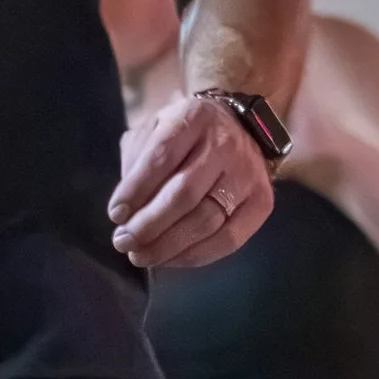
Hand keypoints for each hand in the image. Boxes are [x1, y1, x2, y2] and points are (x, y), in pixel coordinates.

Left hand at [109, 96, 274, 268]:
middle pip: (184, 194)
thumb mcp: (156, 129)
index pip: (161, 157)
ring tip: (141, 256)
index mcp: (194, 118)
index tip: (116, 215)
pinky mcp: (262, 202)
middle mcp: (225, 145)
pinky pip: (229, 240)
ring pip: (206, 221)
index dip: (135, 190)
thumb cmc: (186, 135)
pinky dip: (195, 256)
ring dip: (168, 246)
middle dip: (148, 225)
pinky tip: (171, 259)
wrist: (240, 128)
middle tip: (123, 243)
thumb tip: (125, 211)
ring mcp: (248, 175)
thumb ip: (137, 161)